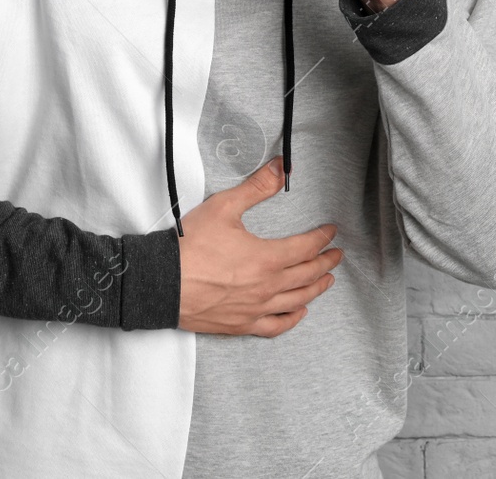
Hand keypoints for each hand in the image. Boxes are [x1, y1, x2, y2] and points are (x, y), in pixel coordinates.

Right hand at [176, 158, 344, 336]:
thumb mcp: (224, 207)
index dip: (322, 238)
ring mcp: (255, 309)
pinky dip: (292, 319)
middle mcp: (267, 287)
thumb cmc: (189, 248)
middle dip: (326, 263)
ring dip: (316, 289)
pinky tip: (299, 312)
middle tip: (336, 255)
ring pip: (297, 300)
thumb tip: (280, 169)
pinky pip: (275, 326)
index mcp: (267, 259)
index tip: (331, 232)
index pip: (306, 248)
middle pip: (307, 275)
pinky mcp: (241, 325)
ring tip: (327, 281)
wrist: (159, 282)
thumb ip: (256, 188)